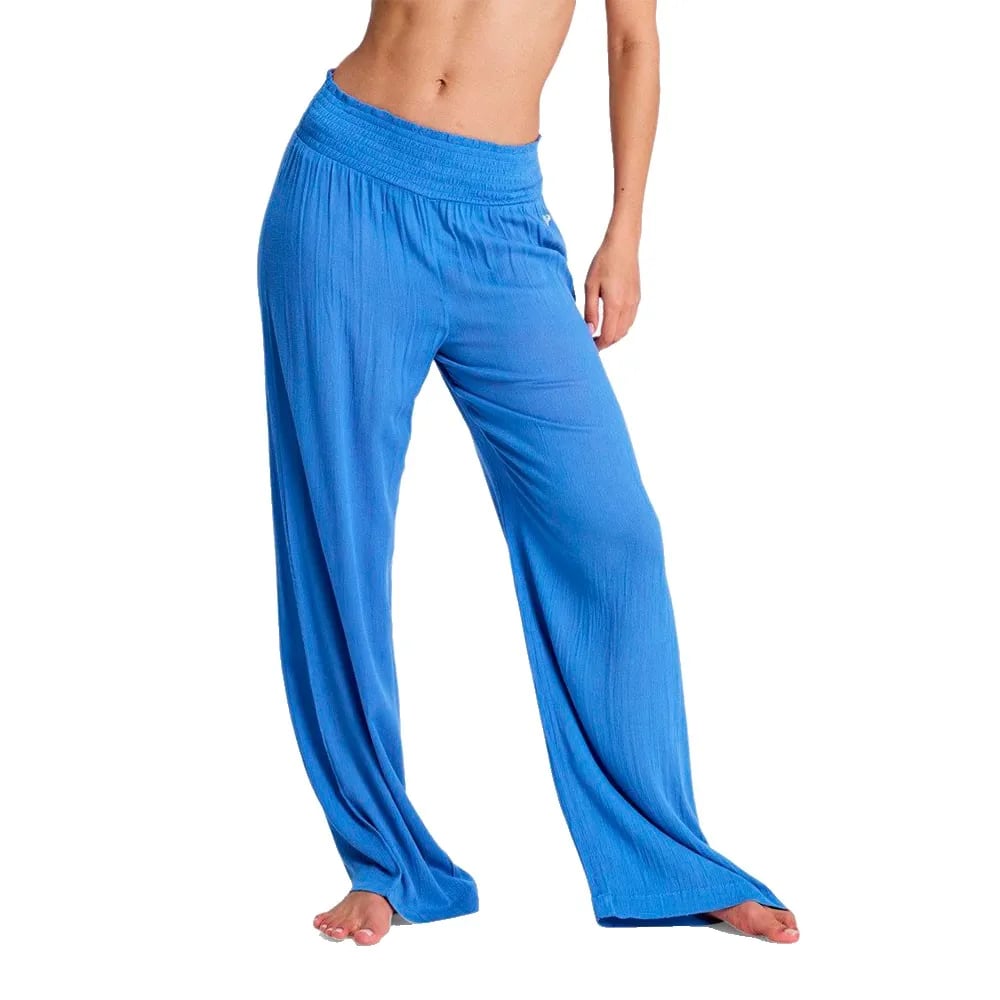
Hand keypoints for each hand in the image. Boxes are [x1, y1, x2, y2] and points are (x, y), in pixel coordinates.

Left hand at [583, 232, 640, 349]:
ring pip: (625, 329)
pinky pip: (630, 320)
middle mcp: (628, 306)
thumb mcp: (590, 286)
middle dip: (605, 343)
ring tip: (599, 334)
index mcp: (615, 304)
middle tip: (592, 342)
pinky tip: (610, 322)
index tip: (588, 347)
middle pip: (618, 336)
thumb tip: (590, 330)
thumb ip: (590, 310)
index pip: (608, 335)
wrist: (623, 245)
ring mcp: (635, 302)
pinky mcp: (637, 297)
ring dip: (613, 336)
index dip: (599, 345)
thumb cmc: (604, 262)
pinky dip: (621, 327)